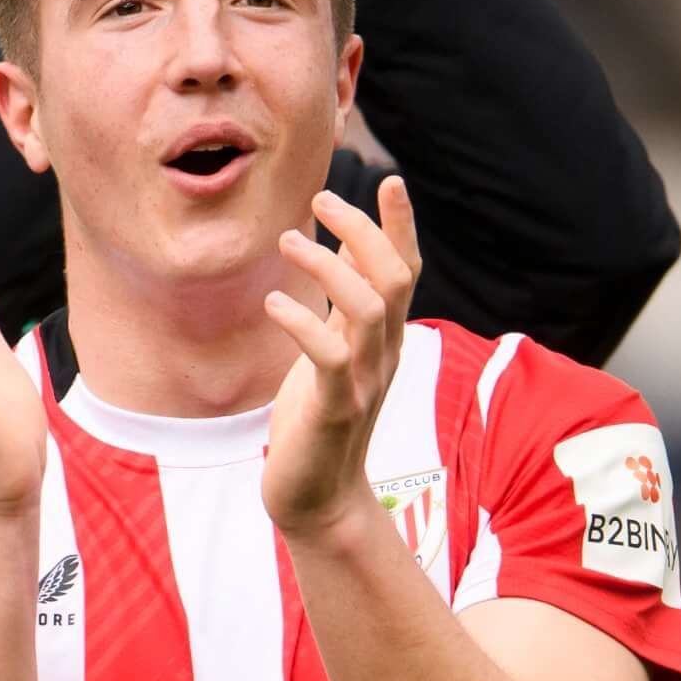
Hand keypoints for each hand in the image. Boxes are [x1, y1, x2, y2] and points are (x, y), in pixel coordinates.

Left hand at [263, 179, 421, 537]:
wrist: (318, 499)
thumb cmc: (319, 421)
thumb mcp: (336, 353)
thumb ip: (345, 306)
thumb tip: (347, 250)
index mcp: (386, 339)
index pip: (406, 272)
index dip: (401, 227)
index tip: (389, 181)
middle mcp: (385, 355)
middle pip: (392, 277)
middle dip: (361, 231)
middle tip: (320, 198)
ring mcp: (363, 383)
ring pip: (366, 308)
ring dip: (328, 266)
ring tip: (288, 242)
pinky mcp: (333, 410)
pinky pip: (329, 356)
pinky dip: (302, 322)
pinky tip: (274, 301)